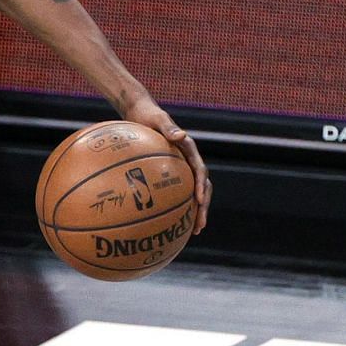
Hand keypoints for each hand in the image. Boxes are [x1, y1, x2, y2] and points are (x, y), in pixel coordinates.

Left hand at [125, 102, 211, 233]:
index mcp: (189, 150)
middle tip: (200, 226)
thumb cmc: (149, 116)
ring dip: (195, 211)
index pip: (200, 171)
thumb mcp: (158, 119)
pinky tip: (170, 222)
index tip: (200, 200)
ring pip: (192, 192)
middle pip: (202, 187)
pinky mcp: (171, 173)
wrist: (142, 114)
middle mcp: (188, 161)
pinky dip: (176, 206)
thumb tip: (181, 134)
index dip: (201, 186)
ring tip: (194, 231)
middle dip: (203, 207)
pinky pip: (175, 192)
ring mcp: (181, 168)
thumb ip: (169, 128)